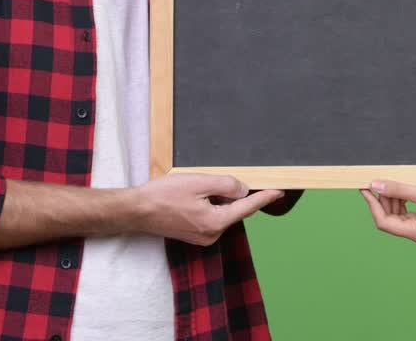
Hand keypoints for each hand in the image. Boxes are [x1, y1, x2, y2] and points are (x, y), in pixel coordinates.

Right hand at [132, 173, 282, 245]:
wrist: (137, 211)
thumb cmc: (164, 195)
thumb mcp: (199, 182)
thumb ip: (226, 185)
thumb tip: (243, 190)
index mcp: (216, 222)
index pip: (247, 208)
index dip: (265, 197)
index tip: (279, 191)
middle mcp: (212, 234)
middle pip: (236, 211)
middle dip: (238, 195)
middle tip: (231, 179)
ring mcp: (203, 237)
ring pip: (224, 214)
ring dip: (222, 199)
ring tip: (203, 186)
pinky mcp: (195, 235)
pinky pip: (213, 218)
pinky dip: (213, 206)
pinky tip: (198, 196)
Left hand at [360, 180, 415, 244]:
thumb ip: (399, 190)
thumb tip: (375, 186)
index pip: (385, 222)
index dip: (373, 205)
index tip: (364, 189)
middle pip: (390, 219)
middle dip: (381, 201)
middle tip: (373, 182)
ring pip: (398, 214)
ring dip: (391, 199)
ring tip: (385, 183)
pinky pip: (408, 211)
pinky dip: (401, 200)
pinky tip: (398, 189)